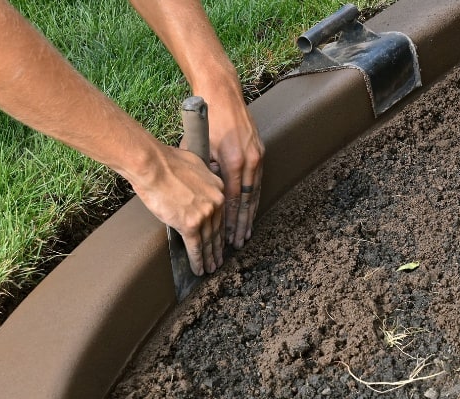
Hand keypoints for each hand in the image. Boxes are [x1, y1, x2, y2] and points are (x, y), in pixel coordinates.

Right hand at [131, 145, 224, 274]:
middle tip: (218, 260)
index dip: (221, 230)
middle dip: (217, 247)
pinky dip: (197, 260)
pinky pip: (195, 247)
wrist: (153, 165)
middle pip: (218, 230)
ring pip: (208, 241)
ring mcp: (204, 214)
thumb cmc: (165, 161)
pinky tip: (199, 269)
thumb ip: (200, 179)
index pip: (222, 214)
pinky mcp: (190, 224)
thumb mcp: (194, 164)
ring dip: (209, 258)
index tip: (221, 239)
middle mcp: (216, 202)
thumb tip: (196, 185)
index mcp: (217, 187)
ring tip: (210, 268)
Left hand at [200, 89, 263, 248]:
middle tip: (238, 243)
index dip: (231, 221)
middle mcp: (249, 161)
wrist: (223, 94)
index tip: (227, 237)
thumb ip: (205, 173)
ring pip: (255, 193)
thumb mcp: (200, 148)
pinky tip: (251, 210)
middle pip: (247, 201)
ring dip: (250, 215)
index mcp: (233, 161)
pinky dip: (254, 198)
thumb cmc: (207, 121)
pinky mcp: (260, 152)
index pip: (233, 200)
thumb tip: (206, 194)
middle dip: (242, 224)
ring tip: (245, 233)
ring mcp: (257, 156)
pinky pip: (257, 182)